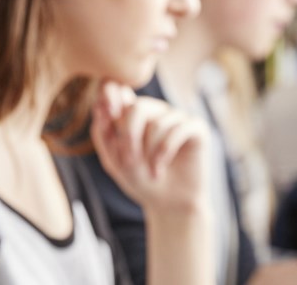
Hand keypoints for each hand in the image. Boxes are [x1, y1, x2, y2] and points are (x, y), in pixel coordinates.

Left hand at [90, 81, 210, 213]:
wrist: (169, 205)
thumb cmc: (142, 181)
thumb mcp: (114, 161)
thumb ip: (104, 134)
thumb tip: (100, 106)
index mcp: (133, 115)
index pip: (119, 91)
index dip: (111, 93)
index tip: (107, 111)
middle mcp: (156, 111)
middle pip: (138, 107)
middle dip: (129, 136)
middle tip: (129, 161)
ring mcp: (176, 118)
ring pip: (157, 123)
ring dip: (149, 152)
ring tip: (151, 172)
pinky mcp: (196, 128)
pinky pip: (178, 130)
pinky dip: (165, 151)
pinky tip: (160, 169)